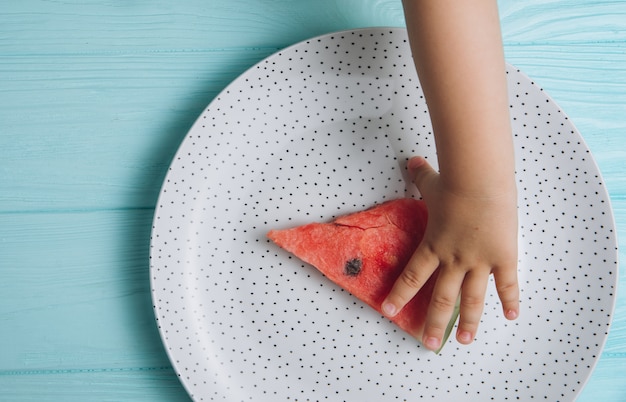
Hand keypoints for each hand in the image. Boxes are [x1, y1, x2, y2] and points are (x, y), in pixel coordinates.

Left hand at [382, 156, 519, 350]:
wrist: (479, 181)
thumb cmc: (454, 182)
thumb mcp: (432, 181)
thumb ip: (420, 176)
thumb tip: (410, 162)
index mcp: (433, 246)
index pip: (411, 276)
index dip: (399, 295)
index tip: (390, 312)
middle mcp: (453, 260)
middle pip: (441, 297)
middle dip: (434, 322)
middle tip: (429, 343)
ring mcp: (479, 262)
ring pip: (472, 299)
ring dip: (468, 322)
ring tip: (465, 341)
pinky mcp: (503, 257)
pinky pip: (506, 284)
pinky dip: (510, 301)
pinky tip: (512, 317)